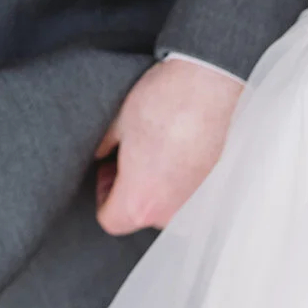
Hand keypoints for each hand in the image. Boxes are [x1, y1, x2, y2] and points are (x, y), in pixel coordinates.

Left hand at [94, 57, 243, 235]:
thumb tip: (99, 155)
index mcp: (140, 203)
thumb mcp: (114, 125)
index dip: (102, 193)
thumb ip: (101, 151)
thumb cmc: (162, 105)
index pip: (109, 220)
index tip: (108, 169)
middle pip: (137, 215)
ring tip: (151, 149)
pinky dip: (173, 177)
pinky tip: (171, 147)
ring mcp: (192, 201)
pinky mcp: (208, 186)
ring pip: (160, 205)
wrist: (206, 87)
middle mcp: (169, 212)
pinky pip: (181, 193)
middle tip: (127, 155)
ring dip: (151, 183)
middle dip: (128, 189)